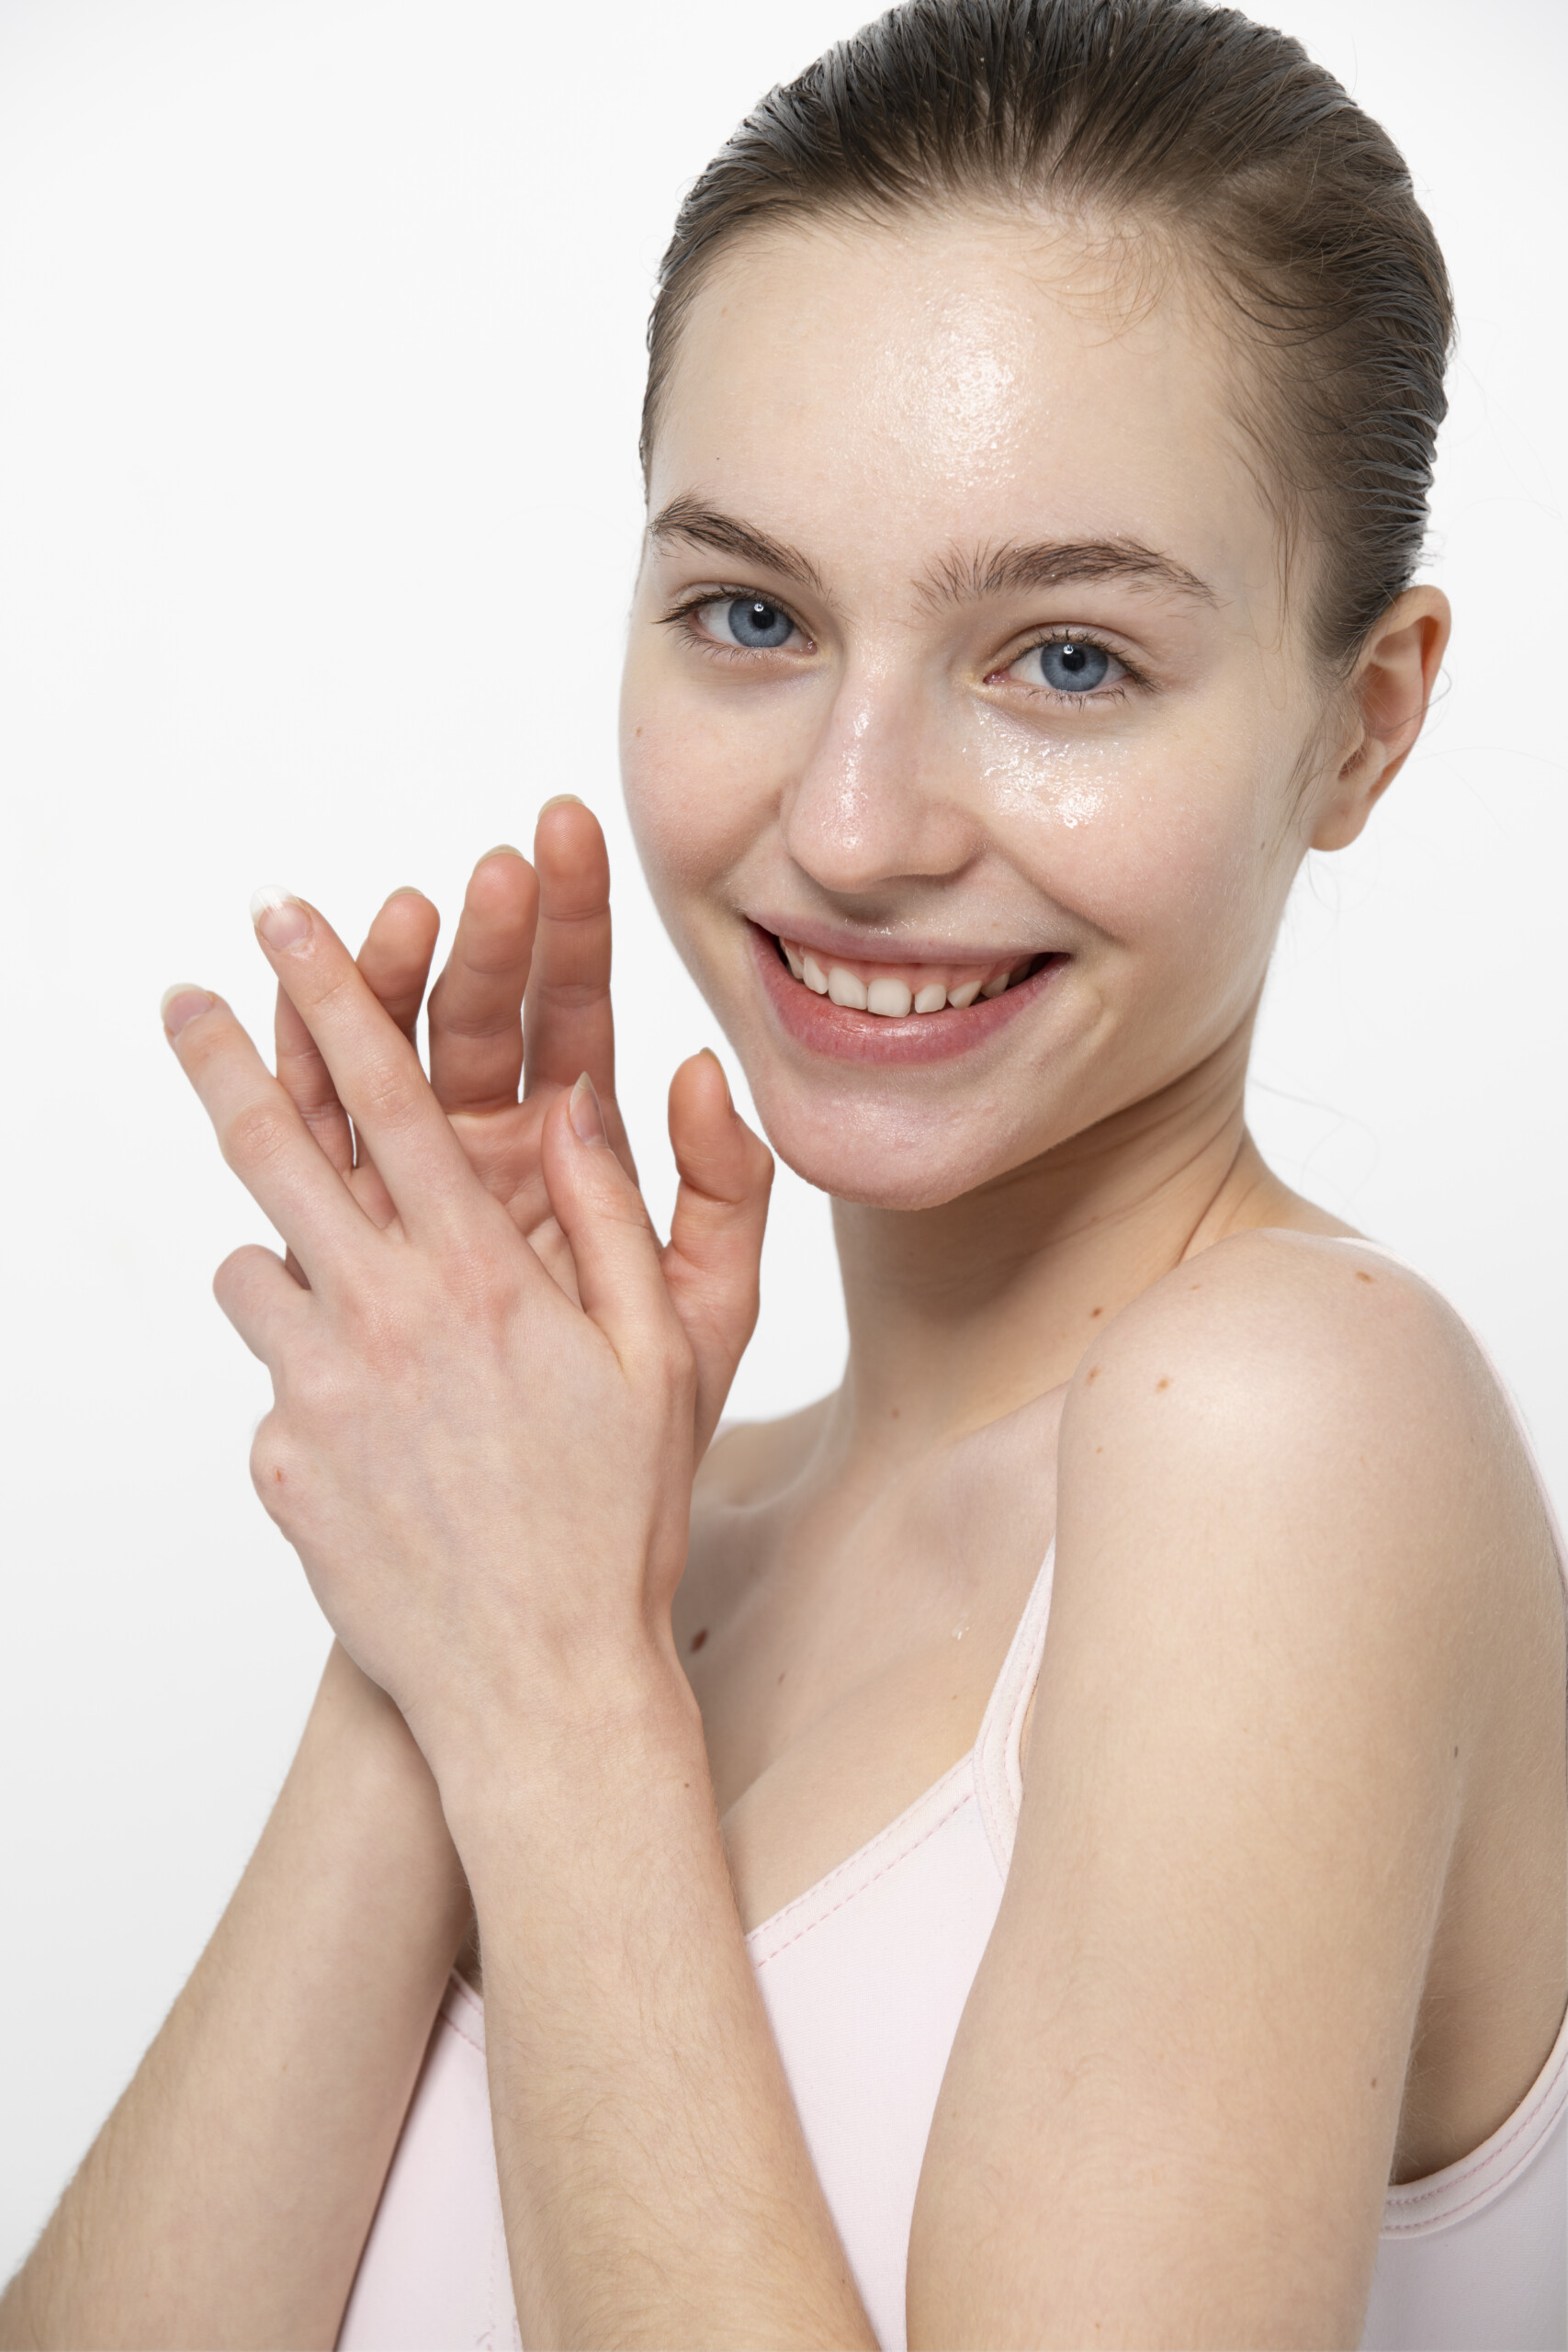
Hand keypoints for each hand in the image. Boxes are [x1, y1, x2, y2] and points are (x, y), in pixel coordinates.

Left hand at [162, 891, 765, 1782]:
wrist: (539, 1684)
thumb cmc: (617, 1516)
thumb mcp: (662, 1354)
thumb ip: (615, 1215)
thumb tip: (583, 1099)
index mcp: (482, 1272)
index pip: (385, 1095)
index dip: (330, 989)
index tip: (283, 919)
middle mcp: (382, 1315)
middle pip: (269, 1149)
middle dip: (222, 1057)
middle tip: (182, 1001)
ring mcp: (315, 1393)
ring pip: (254, 1270)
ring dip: (290, 1262)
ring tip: (368, 1325)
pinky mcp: (278, 1462)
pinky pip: (275, 1378)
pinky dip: (311, 1377)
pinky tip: (387, 1445)